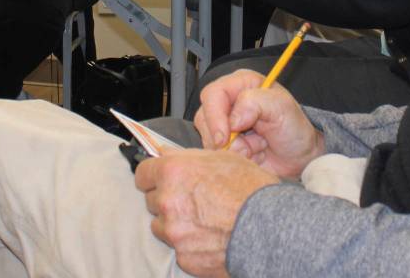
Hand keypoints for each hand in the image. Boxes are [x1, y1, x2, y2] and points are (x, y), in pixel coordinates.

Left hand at [135, 148, 277, 277]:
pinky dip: (189, 242)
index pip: (142, 173)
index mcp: (174, 172)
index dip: (153, 174)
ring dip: (175, 221)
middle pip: (152, 199)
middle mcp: (168, 201)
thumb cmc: (249, 188)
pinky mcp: (183, 256)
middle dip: (167, 198)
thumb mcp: (222, 158)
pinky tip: (210, 234)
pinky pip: (178, 247)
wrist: (267, 226)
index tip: (160, 177)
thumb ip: (187, 157)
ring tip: (203, 218)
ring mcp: (174, 231)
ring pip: (161, 225)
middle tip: (192, 197)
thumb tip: (166, 154)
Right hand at [194, 69, 324, 178]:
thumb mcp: (282, 107)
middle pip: (204, 119)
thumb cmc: (294, 127)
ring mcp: (224, 125)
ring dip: (233, 150)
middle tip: (250, 145)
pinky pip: (215, 156)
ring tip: (257, 147)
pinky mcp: (224, 146)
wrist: (299, 156)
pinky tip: (252, 155)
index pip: (212, 94)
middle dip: (225, 138)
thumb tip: (233, 119)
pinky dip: (234, 159)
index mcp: (241, 83)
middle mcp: (228, 102)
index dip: (215, 116)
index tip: (224, 137)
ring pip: (208, 140)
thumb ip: (256, 103)